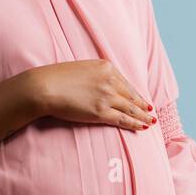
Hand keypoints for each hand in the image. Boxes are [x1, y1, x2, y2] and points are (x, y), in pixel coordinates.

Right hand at [22, 59, 155, 130]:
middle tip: (150, 111)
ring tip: (150, 122)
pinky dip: (135, 123)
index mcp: (106, 67)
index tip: (141, 99)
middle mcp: (110, 81)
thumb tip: (103, 85)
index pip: (126, 83)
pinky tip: (141, 127)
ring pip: (131, 108)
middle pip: (132, 96)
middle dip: (143, 105)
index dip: (135, 93)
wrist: (44, 87)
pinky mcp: (101, 112)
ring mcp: (107, 97)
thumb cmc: (56, 78)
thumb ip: (96, 75)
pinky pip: (123, 119)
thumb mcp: (82, 68)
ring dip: (143, 116)